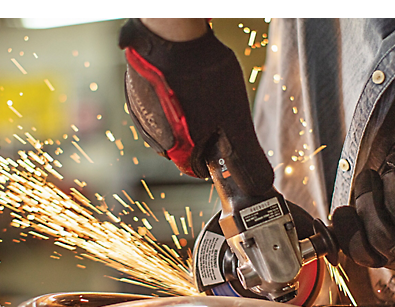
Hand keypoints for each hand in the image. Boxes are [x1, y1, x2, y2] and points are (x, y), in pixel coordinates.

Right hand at [118, 18, 272, 195]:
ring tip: (199, 91)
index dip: (212, 159)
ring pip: (167, 124)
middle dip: (199, 135)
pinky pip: (153, 103)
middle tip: (215, 111)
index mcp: (177, 149)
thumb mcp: (234, 119)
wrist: (172, 34)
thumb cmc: (202, 76)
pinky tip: (182, 80)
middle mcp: (153, 137)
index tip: (221, 145)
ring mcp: (140, 113)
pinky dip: (167, 97)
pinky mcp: (133, 91)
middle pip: (182, 146)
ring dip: (183, 115)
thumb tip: (261, 184)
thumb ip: (246, 155)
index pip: (194, 170)